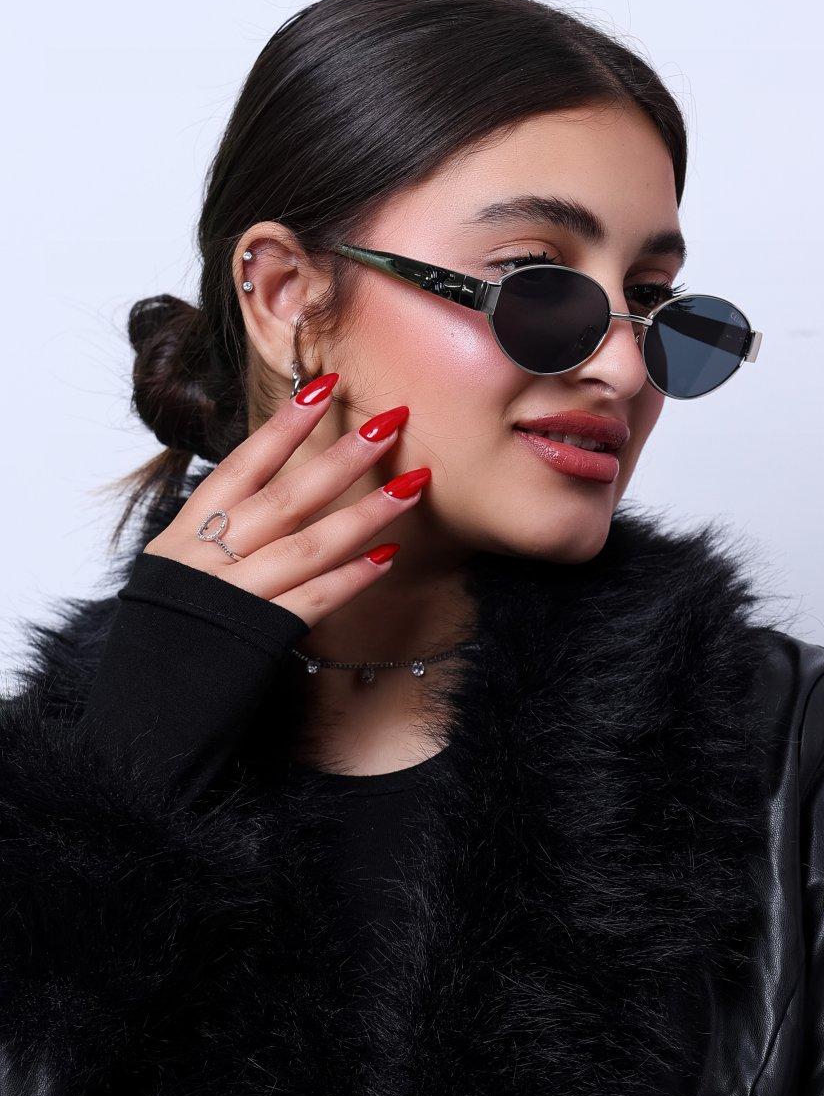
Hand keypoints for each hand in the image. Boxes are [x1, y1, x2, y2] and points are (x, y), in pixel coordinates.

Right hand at [143, 375, 428, 627]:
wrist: (139, 710)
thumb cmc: (164, 634)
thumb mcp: (176, 571)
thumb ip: (216, 534)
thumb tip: (264, 498)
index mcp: (186, 532)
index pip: (244, 463)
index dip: (286, 423)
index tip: (327, 385)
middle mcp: (208, 558)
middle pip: (286, 496)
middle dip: (343, 456)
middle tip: (392, 422)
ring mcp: (233, 597)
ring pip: (308, 544)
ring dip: (365, 513)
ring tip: (412, 487)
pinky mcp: (256, 638)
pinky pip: (313, 601)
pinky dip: (351, 579)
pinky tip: (387, 557)